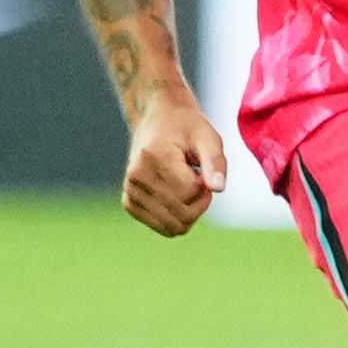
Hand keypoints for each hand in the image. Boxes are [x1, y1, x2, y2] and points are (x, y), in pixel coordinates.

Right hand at [117, 87, 227, 236]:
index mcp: (154, 156)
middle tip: (197, 180)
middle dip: (198, 203)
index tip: (201, 170)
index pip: (189, 192)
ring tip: (185, 186)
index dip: (204, 186)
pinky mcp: (129, 203)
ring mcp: (129, 191)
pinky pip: (161, 227)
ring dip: (187, 211)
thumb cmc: (187, 128)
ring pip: (172, 227)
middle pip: (181, 215)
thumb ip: (215, 162)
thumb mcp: (207, 137)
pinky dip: (175, 216)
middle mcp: (136, 176)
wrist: (157, 120)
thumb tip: (218, 189)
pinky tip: (174, 194)